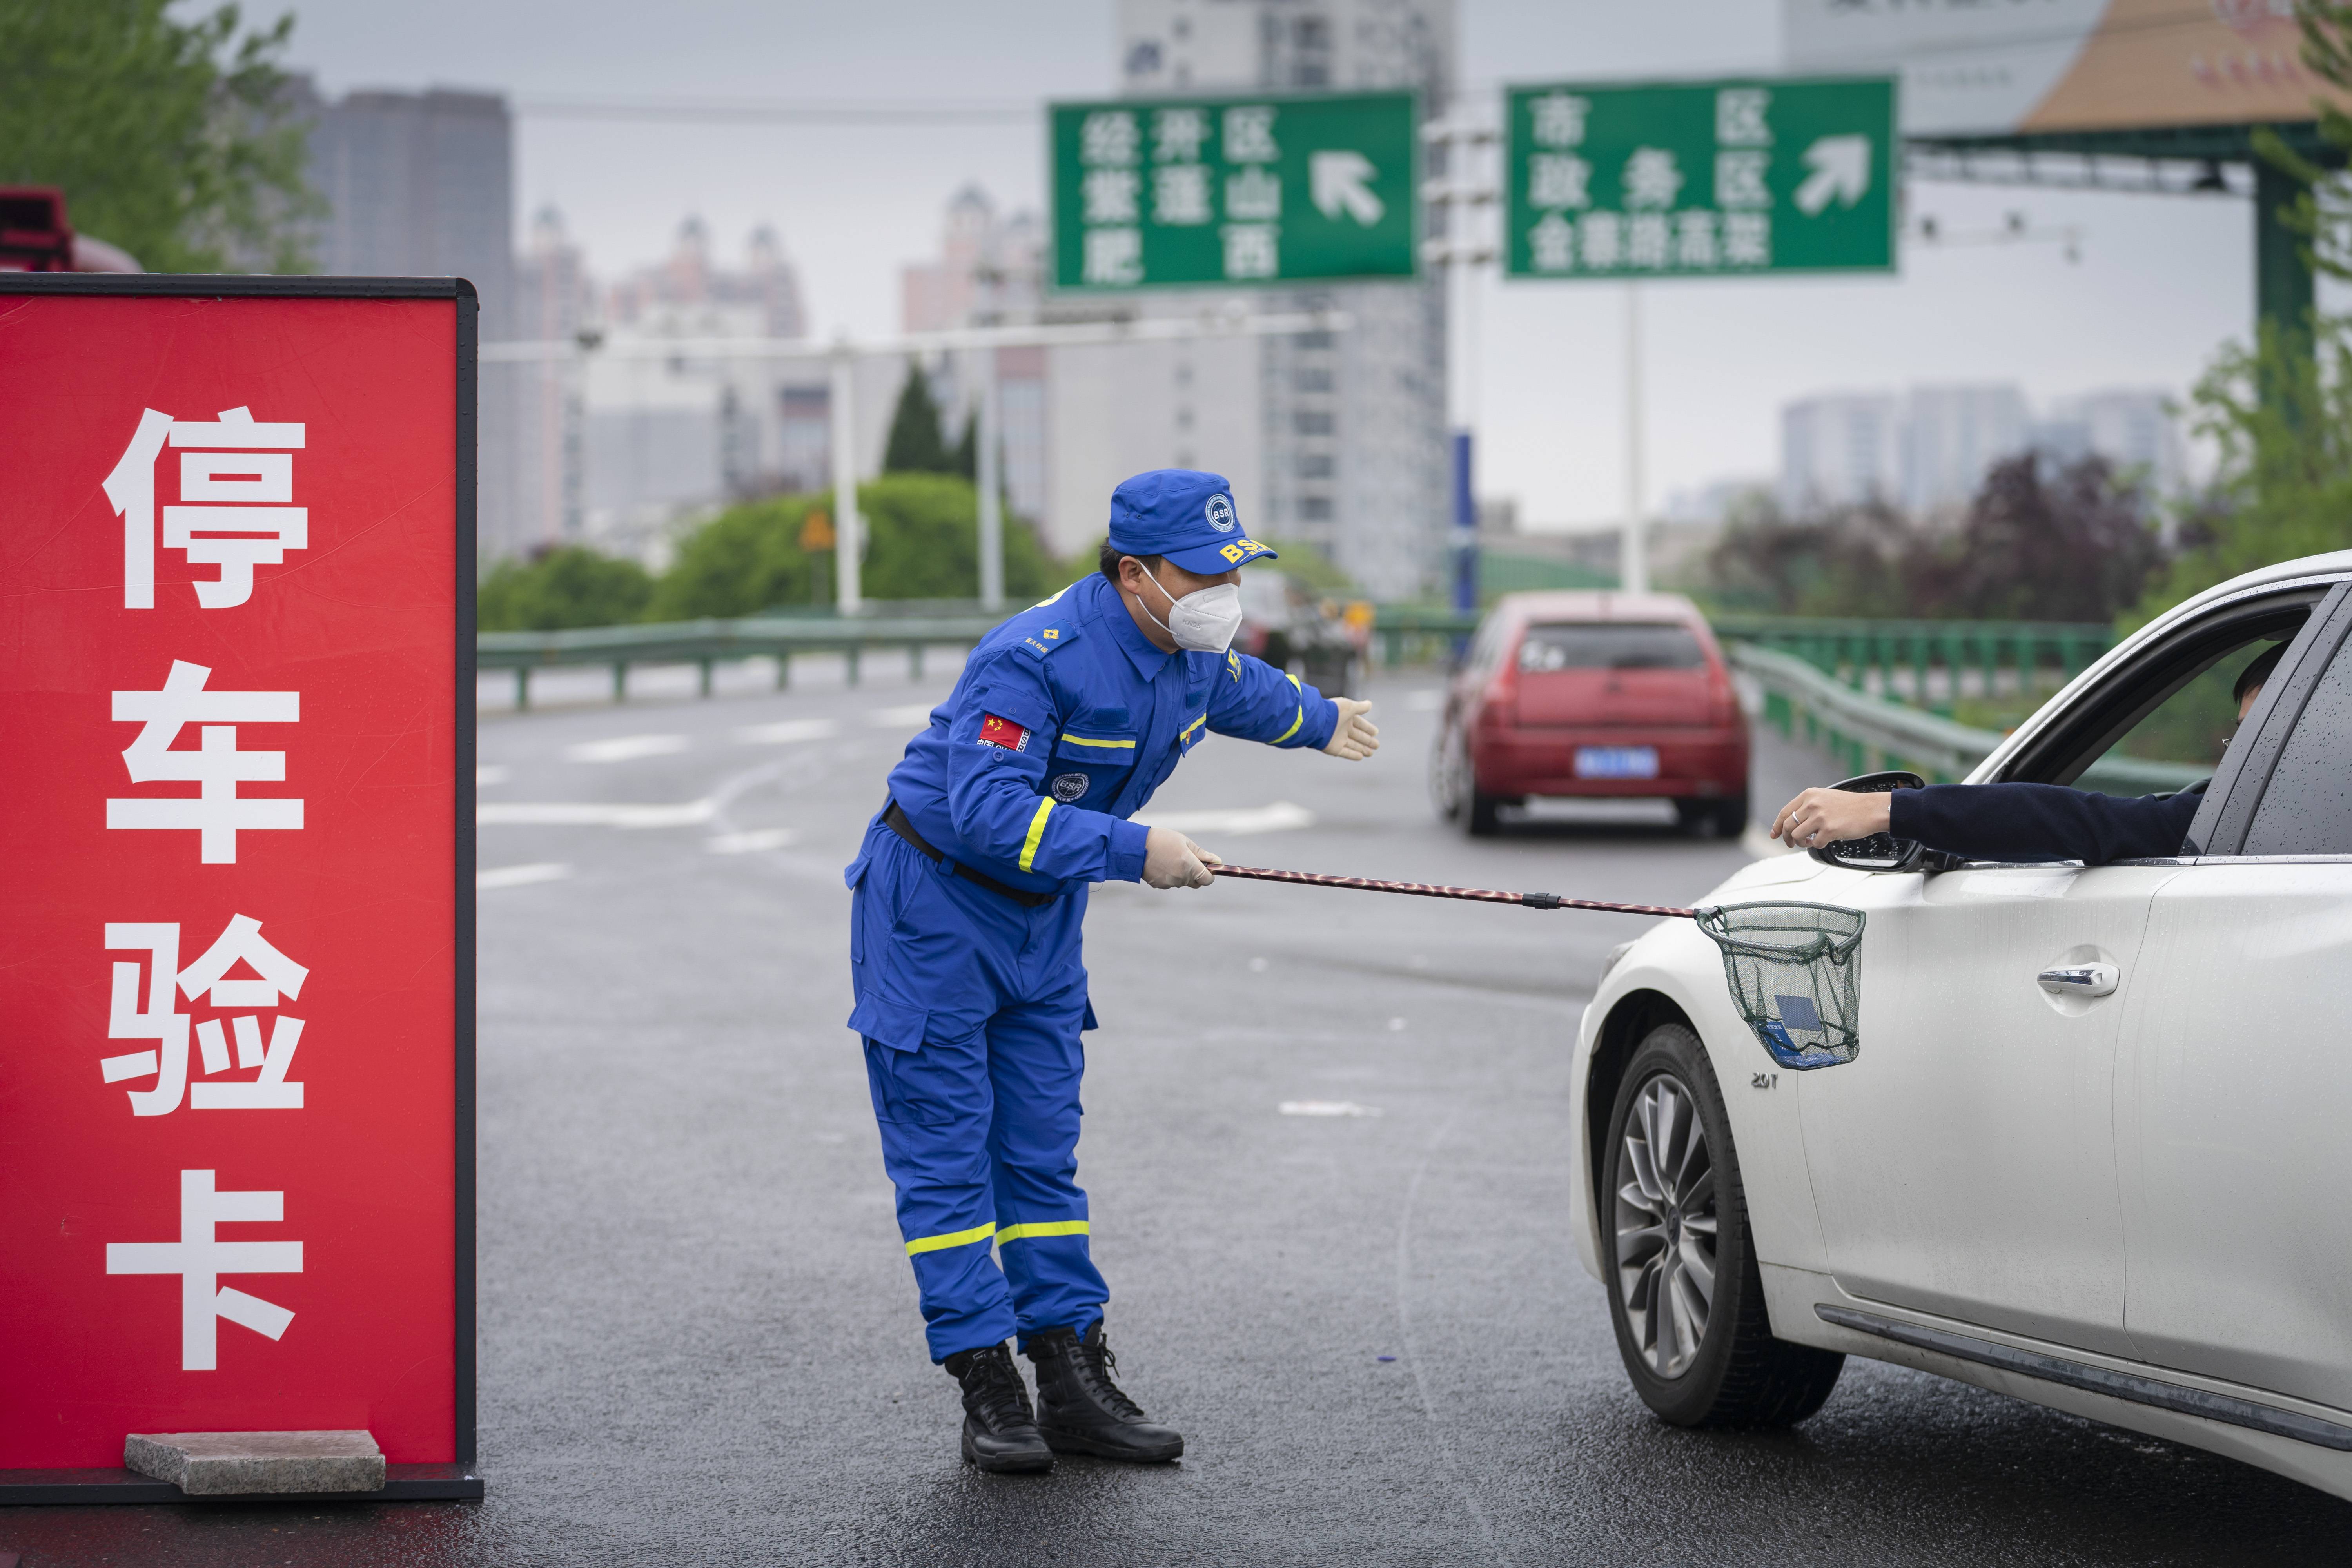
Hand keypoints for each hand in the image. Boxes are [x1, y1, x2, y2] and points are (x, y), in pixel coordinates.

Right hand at [1143, 826, 1222, 888]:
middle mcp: (1181, 878)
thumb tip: (1217, 861)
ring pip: (1182, 882)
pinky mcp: (1159, 885)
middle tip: (1187, 860)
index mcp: (1189, 866)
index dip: (1209, 874)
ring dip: (1181, 874)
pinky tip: (1162, 864)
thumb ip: (1202, 854)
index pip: (1208, 879)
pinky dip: (1170, 876)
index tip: (1206, 867)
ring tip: (1170, 859)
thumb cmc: (1162, 840)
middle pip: (1196, 883)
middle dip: (1196, 874)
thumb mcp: (1184, 842)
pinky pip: (1170, 883)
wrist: (1136, 847)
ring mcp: (1170, 883)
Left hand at [1322, 698, 1379, 760]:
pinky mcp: (1334, 748)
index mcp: (1345, 717)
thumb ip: (1361, 707)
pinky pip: (1345, 752)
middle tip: (1377, 745)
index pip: (1359, 723)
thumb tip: (1370, 704)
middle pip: (1357, 736)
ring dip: (1362, 749)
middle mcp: (1341, 728)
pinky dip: (1353, 755)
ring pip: (1353, 745)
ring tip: (1371, 753)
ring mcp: (1337, 739)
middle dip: (1367, 740)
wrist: (1317, 721)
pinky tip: (1361, 757)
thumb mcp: (1350, 706)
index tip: (1376, 732)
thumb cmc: (1334, 712)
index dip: (1368, 728)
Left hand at [1771, 787, 1892, 850]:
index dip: (1777, 826)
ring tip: (1808, 842)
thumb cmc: (1851, 805)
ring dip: (1800, 843)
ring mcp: (1820, 817)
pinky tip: (1822, 841)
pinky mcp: (1829, 830)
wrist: (1872, 809)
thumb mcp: (1825, 797)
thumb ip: (1809, 806)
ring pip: (1797, 836)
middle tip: (1790, 844)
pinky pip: (1815, 843)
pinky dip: (1817, 845)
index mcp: (1809, 795)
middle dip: (1786, 838)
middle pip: (1788, 826)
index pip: (1785, 812)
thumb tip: (1792, 822)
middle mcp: (1812, 804)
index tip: (1774, 835)